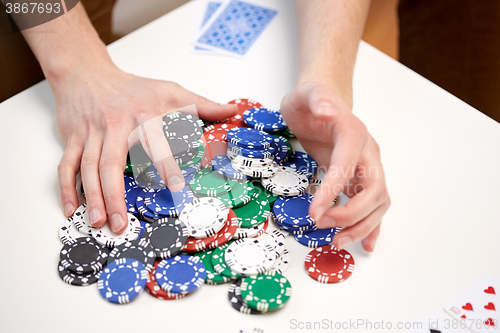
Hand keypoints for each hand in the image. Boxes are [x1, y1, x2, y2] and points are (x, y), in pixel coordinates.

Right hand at [55, 61, 236, 232]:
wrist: (87, 72)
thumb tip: (233, 110)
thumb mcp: (171, 90)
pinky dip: (67, 188)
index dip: (166, 165)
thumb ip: (203, 105)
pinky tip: (72, 209)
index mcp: (144, 115)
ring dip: (93, 197)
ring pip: (88, 167)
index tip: (176, 188)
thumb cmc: (133, 87)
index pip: (156, 143)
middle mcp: (116, 125)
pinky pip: (66, 165)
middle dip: (116, 195)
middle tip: (123, 224)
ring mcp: (92, 133)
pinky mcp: (73, 138)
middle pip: (112, 163)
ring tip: (100, 222)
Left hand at [280, 82, 389, 251]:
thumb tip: (325, 111)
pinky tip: (365, 244)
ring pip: (378, 203)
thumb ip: (316, 99)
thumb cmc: (311, 100)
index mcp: (353, 133)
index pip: (347, 166)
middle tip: (321, 224)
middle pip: (374, 190)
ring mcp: (368, 167)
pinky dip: (371, 226)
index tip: (314, 211)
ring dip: (361, 226)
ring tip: (337, 241)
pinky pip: (374, 206)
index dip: (333, 191)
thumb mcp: (307, 94)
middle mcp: (367, 153)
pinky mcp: (361, 178)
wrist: (320, 102)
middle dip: (350, 214)